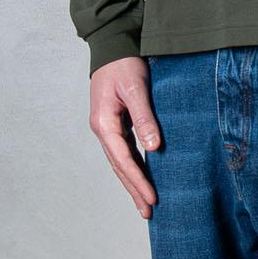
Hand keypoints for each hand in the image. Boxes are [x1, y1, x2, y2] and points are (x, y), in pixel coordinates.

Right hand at [89, 55, 162, 218]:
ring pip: (121, 162)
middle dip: (134, 190)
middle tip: (149, 212)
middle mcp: (103, 129)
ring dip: (133, 182)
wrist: (112, 46)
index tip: (153, 198)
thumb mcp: (136, 89)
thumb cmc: (123, 64)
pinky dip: (134, 167)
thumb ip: (144, 118)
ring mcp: (108, 127)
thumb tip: (154, 147)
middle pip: (119, 167)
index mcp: (104, 123)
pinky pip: (125, 151)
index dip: (138, 181)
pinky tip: (143, 177)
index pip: (123, 160)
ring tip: (146, 204)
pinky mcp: (116, 123)